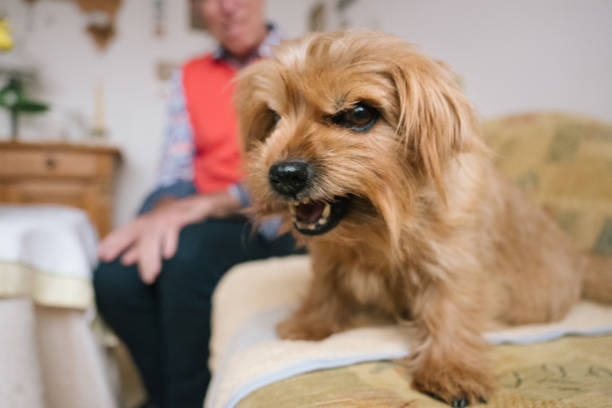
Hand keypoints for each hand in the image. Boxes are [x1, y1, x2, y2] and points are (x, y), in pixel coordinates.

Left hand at [97, 192, 239, 283]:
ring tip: (150, 276)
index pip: (126, 230)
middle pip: (136, 232)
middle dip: (125, 246)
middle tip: (118, 262)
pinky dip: (171, 241)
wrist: (205, 206)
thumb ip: (142, 247)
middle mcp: (155, 219)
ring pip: (154, 236)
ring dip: (150, 257)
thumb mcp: (158, 236)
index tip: (101, 255)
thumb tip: (124, 260)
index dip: (114, 241)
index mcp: (147, 223)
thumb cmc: (179, 222)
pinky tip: (169, 254)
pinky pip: (175, 230)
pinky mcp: (184, 217)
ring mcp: (169, 218)